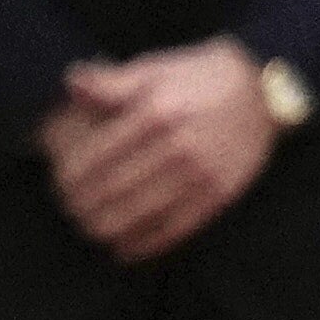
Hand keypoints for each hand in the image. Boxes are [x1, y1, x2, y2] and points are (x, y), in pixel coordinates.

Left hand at [37, 43, 280, 262]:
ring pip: (136, 217)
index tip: (57, 184)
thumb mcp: (152, 69)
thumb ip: (109, 82)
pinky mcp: (219, 196)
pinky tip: (121, 249)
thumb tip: (70, 82)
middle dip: (80, 206)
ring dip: (103, 229)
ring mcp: (201, 175)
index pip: (95, 158)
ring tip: (87, 227)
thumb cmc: (196, 79)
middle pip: (110, 191)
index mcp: (155, 114)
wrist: (262, 92)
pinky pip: (173, 231)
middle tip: (68, 209)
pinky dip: (142, 245)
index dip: (68, 178)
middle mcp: (178, 147)